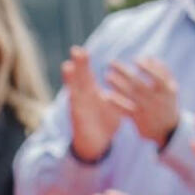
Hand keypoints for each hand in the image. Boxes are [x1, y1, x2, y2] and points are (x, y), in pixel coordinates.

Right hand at [64, 48, 126, 163]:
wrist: (97, 145)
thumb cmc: (105, 124)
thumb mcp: (113, 104)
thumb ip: (116, 92)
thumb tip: (126, 79)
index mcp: (92, 93)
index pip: (86, 76)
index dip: (83, 64)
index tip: (81, 51)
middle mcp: (83, 98)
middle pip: (79, 79)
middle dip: (77, 65)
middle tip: (75, 50)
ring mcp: (79, 108)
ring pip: (74, 91)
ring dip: (70, 80)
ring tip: (68, 66)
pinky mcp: (79, 119)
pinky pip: (76, 108)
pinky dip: (74, 100)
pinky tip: (71, 92)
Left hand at [106, 55, 180, 148]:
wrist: (168, 129)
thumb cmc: (167, 102)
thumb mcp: (170, 88)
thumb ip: (162, 72)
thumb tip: (148, 58)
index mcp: (168, 90)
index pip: (159, 76)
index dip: (148, 68)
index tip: (136, 59)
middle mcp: (157, 100)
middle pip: (140, 84)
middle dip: (125, 73)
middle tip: (112, 62)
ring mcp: (147, 110)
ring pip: (131, 96)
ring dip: (118, 86)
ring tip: (107, 76)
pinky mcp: (138, 119)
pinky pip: (125, 110)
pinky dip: (115, 103)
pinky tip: (105, 96)